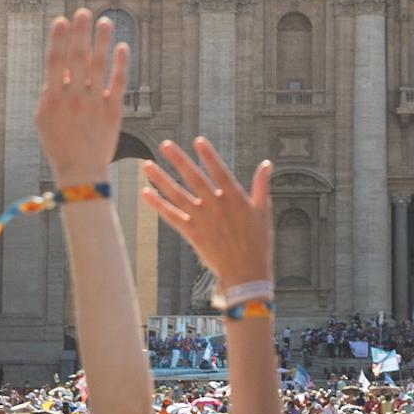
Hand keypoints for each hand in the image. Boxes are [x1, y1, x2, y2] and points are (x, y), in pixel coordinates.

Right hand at [34, 10, 128, 185]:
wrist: (81, 171)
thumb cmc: (59, 144)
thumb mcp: (42, 120)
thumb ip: (48, 93)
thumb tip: (54, 70)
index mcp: (52, 99)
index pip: (55, 62)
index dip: (58, 39)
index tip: (62, 19)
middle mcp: (73, 99)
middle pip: (77, 58)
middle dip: (80, 32)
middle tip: (84, 11)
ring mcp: (94, 104)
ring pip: (98, 65)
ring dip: (101, 41)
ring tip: (106, 20)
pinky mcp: (113, 111)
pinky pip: (118, 82)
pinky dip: (121, 63)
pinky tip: (123, 45)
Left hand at [142, 138, 273, 294]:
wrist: (246, 272)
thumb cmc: (258, 242)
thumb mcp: (263, 211)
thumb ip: (261, 185)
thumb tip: (267, 164)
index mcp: (234, 198)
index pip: (219, 170)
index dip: (209, 155)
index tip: (198, 141)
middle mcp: (215, 205)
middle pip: (194, 178)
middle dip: (179, 160)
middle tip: (165, 145)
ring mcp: (202, 219)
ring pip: (177, 195)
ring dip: (161, 179)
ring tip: (147, 166)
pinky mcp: (192, 233)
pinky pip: (171, 216)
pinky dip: (158, 204)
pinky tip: (146, 193)